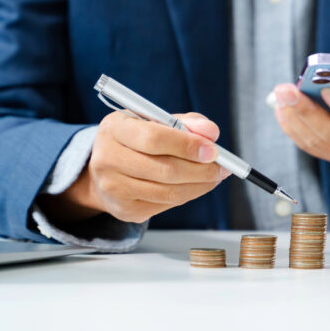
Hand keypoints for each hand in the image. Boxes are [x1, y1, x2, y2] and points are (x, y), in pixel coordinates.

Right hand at [38, 112, 229, 224]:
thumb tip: (210, 131)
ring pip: (168, 191)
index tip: (212, 150)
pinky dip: (188, 194)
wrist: (108, 166)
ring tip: (215, 175)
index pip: (153, 138)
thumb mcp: (157, 120)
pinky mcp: (125, 209)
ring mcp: (113, 188)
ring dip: (200, 184)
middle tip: (222, 166)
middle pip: (164, 169)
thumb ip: (186, 122)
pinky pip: (166, 204)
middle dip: (201, 169)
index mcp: (114, 128)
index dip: (187, 145)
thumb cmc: (137, 138)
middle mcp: (107, 159)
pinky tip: (197, 184)